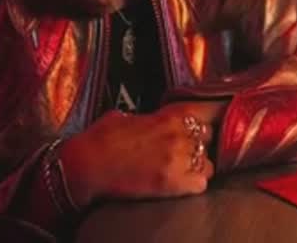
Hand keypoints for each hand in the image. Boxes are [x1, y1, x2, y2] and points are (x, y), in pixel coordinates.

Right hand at [60, 101, 223, 203]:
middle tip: (185, 152)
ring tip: (180, 171)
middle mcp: (180, 134)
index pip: (211, 112)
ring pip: (209, 164)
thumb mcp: (128, 116)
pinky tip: (178, 184)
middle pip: (211, 139)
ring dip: (198, 168)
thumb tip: (154, 119)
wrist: (85, 164)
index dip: (208, 121)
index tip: (204, 126)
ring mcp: (178, 159)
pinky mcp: (172, 183)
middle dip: (201, 145)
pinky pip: (201, 185)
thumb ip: (151, 117)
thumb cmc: (101, 139)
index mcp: (171, 115)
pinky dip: (193, 185)